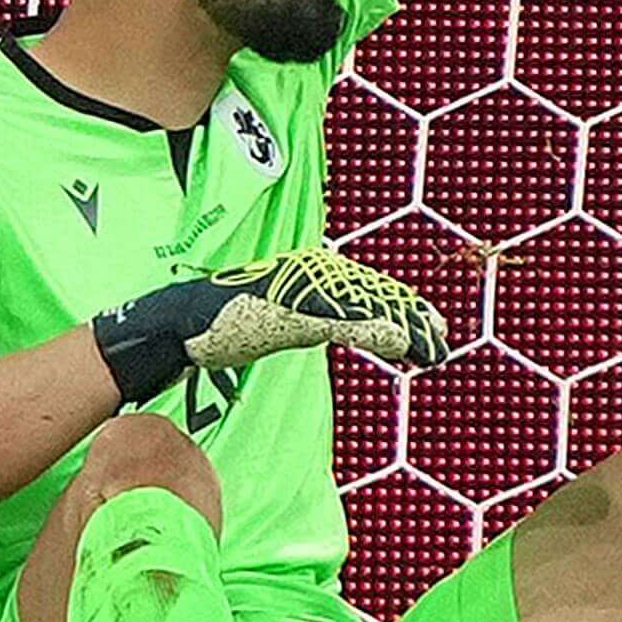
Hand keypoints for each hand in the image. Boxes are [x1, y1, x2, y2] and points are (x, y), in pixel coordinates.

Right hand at [86, 248, 448, 405]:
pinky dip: (374, 329)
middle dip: (412, 317)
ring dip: (403, 326)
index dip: (402, 308)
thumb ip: (309, 322)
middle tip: (443, 339)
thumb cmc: (224, 323)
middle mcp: (311, 275)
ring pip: (364, 306)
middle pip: (374, 295)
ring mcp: (301, 289)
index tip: (433, 328)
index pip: (367, 291)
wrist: (178, 324)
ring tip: (433, 346)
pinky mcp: (291, 308)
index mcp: (311, 277)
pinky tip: (401, 345)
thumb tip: (331, 330)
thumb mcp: (278, 322)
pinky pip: (340, 320)